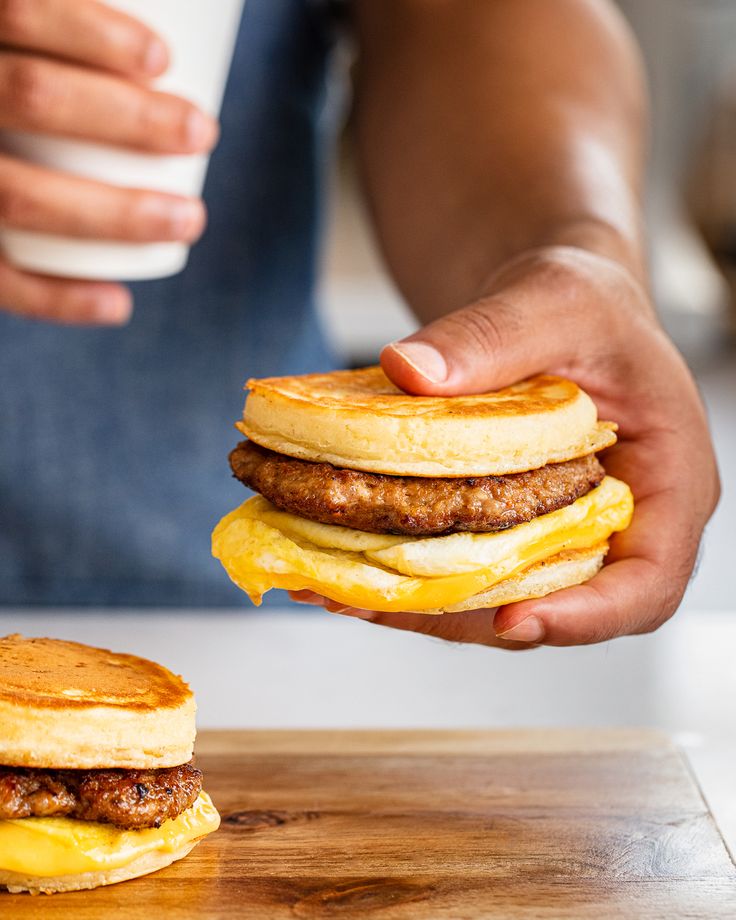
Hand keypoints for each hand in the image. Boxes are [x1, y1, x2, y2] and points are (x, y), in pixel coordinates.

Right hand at [0, 0, 217, 322]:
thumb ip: (50, 41)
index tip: (163, 58)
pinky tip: (118, 303)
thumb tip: (157, 53)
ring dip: (118, 213)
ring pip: (19, 194)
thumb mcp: (9, 54)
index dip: (90, 28)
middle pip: (31, 94)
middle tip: (202, 131)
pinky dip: (59, 299)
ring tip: (190, 218)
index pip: (16, 10)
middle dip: (130, 117)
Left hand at [292, 246, 719, 647]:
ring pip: (497, 597)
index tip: (515, 618)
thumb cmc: (585, 302)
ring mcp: (558, 534)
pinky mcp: (510, 530)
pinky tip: (337, 562)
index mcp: (666, 484)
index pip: (648, 583)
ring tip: (334, 589)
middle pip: (553, 604)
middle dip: (463, 615)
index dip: (587, 616)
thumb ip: (492, 335)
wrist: (556, 311)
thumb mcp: (551, 300)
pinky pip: (464, 566)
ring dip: (416, 604)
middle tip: (374, 602)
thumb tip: (410, 370)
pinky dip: (404, 573)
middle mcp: (616, 528)